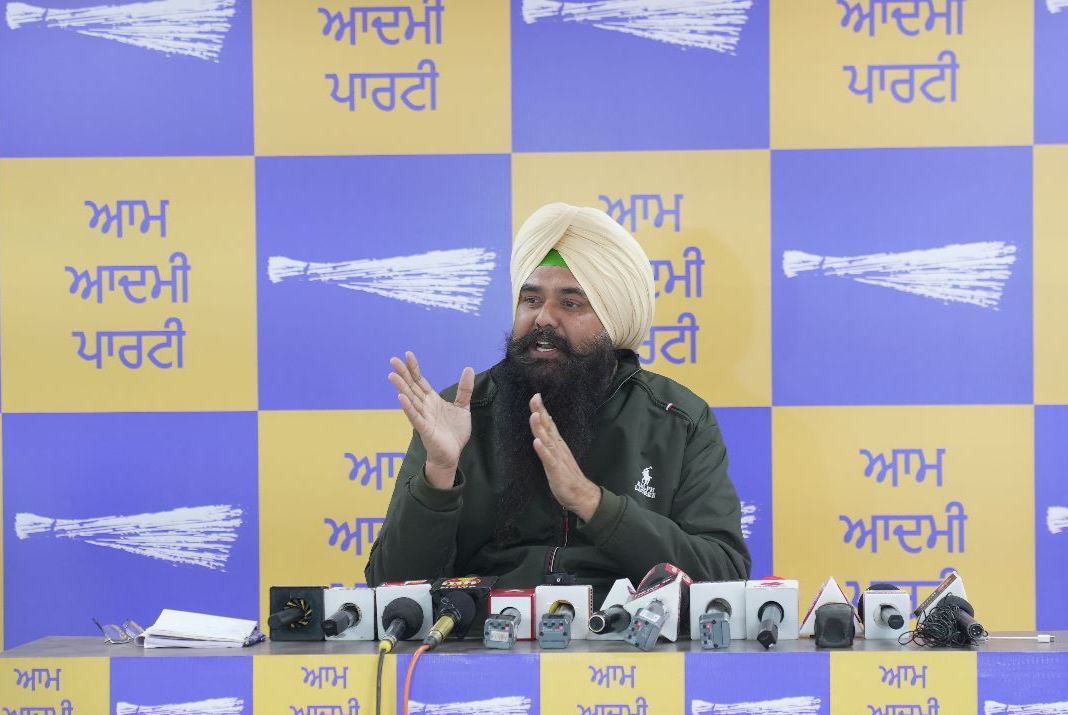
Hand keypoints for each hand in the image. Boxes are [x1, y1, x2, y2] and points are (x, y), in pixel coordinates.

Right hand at [389, 351, 474, 489]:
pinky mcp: (425, 429)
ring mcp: (423, 417)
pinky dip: (408, 408)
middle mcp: (425, 406)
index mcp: (432, 400)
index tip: (408, 354)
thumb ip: (464, 389)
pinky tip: (401, 398)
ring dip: (401, 388)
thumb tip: (468, 369)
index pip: (420, 381)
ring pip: (410, 400)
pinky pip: (415, 418)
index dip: (414, 368)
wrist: (452, 454)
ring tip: (392, 375)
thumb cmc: (454, 432)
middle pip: (412, 387)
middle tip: (393, 360)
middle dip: (403, 374)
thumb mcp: (463, 407)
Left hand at [529, 393, 601, 520]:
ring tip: (534, 415)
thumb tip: (546, 428)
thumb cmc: (568, 476)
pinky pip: (549, 458)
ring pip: (547, 440)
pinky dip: (542, 450)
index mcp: (558, 444)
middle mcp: (558, 447)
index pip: (549, 424)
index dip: (542, 411)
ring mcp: (557, 458)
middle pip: (548, 427)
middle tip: (535, 397)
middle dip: (540, 412)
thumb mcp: (558, 455)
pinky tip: (537, 441)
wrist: (581, 494)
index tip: (536, 396)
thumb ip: (552, 442)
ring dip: (540, 428)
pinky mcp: (556, 470)